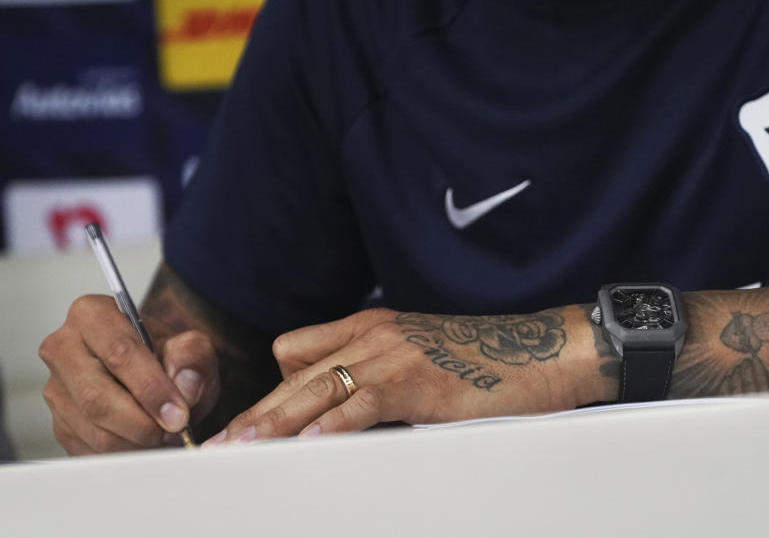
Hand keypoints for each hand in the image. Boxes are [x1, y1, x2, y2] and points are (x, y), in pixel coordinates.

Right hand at [39, 295, 219, 454]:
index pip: (118, 353)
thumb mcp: (192, 349)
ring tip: (166, 438)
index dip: (151, 388)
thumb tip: (184, 382)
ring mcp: (56, 389)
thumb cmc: (168, 358)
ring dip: (136, 442)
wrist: (158, 378)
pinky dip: (124, 454)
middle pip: (96, 396)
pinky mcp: (60, 423)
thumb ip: (193, 356)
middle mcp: (64, 348)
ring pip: (92, 429)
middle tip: (174, 431)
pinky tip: (146, 444)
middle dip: (141, 423)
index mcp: (93, 315)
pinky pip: (89, 450)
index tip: (177, 414)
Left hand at [210, 305, 616, 443]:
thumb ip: (380, 379)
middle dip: (255, 414)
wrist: (541, 353)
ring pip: (313, 391)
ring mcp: (391, 355)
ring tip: (238, 453)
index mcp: (372, 326)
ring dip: (272, 425)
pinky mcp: (412, 381)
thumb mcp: (422, 360)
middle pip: (294, 375)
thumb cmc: (486, 363)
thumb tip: (347, 417)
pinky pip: (355, 408)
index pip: (297, 352)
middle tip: (218, 446)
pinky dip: (324, 430)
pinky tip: (301, 450)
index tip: (247, 424)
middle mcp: (373, 335)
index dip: (270, 390)